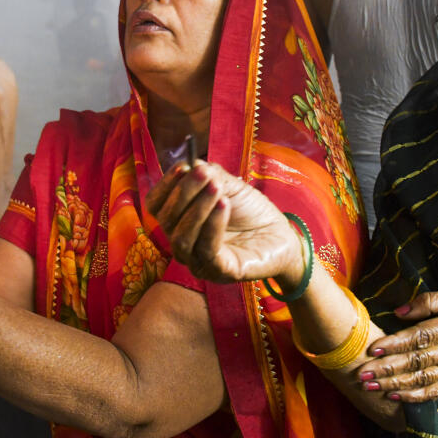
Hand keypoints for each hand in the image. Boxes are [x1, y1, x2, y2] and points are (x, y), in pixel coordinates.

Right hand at [144, 161, 306, 285]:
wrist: (281, 235)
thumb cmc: (251, 211)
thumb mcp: (229, 187)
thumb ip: (210, 176)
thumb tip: (191, 165)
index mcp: (179, 221)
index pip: (155, 205)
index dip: (165, 186)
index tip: (182, 166)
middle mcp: (183, 243)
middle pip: (166, 219)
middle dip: (184, 193)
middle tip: (204, 174)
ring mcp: (198, 260)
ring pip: (181, 237)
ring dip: (197, 209)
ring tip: (217, 188)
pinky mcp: (218, 272)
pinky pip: (206, 250)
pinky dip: (213, 224)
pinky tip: (224, 205)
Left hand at [355, 288, 437, 401]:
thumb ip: (430, 301)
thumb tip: (399, 311)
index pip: (421, 336)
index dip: (396, 344)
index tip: (372, 349)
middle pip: (419, 361)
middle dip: (387, 369)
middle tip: (362, 374)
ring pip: (424, 379)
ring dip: (395, 384)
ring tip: (370, 387)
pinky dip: (416, 396)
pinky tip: (396, 397)